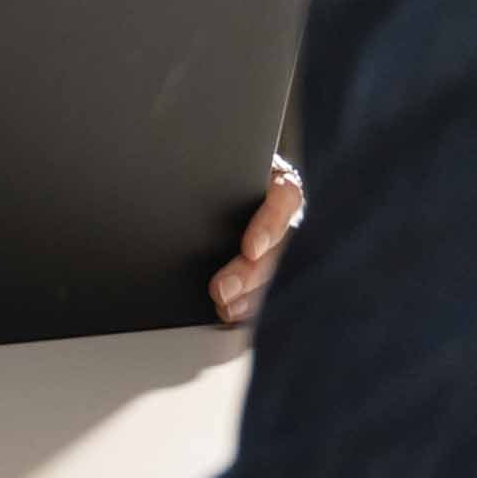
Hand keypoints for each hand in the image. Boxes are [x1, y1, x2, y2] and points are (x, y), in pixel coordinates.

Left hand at [208, 158, 305, 325]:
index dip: (270, 225)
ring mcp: (279, 241)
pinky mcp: (267, 266)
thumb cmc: (218, 172)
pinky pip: (264, 288)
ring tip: (223, 303)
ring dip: (250, 292)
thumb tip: (191, 189)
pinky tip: (231, 311)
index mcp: (276, 180)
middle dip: (251, 272)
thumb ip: (216, 178)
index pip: (285, 197)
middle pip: (279, 245)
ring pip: (274, 271)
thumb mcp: (221, 166)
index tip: (250, 249)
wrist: (211, 181)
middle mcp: (284, 213)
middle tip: (222, 288)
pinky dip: (248, 303)